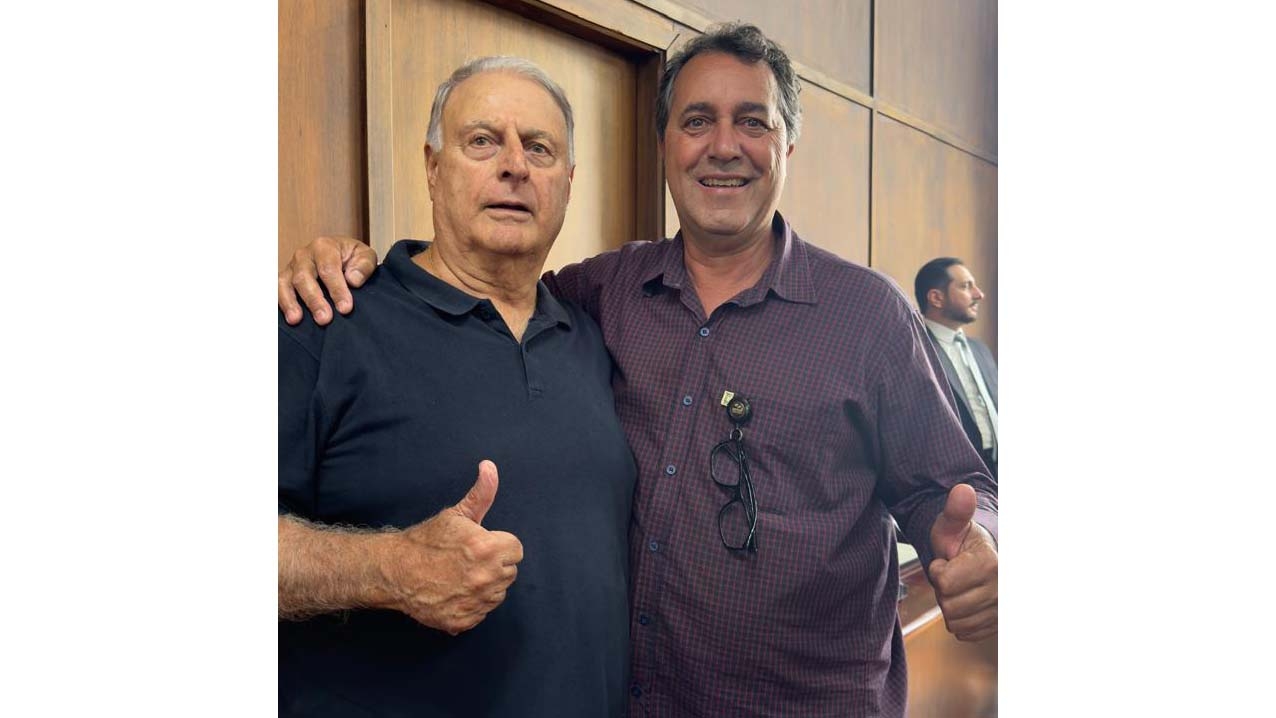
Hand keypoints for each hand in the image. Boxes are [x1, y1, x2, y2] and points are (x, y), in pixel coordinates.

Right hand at [279, 235, 378, 325]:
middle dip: (314, 300)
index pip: (328, 269)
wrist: (340, 256)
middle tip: (325, 319)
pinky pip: (277, 291)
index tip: (345, 308)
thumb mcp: (366, 256)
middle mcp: (303, 255)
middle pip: (304, 277)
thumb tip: (352, 280)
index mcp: (324, 246)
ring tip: (296, 320)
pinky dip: (280, 303)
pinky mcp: (284, 280)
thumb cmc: (353, 259)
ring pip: (285, 284)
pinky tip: (286, 318)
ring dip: (290, 303)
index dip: (336, 289)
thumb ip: (363, 266)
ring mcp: (291, 268)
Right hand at [383, 460, 523, 634]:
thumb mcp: (457, 514)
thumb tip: (490, 467)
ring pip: (498, 594)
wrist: (395, 570)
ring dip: (485, 587)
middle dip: (493, 565)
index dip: (499, 545)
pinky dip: (472, 606)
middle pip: (509, 572)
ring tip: (461, 576)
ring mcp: (474, 602)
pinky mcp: (463, 621)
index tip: (482, 545)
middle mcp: (485, 577)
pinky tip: (455, 592)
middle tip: (468, 560)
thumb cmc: (427, 541)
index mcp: (487, 548)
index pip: (516, 550)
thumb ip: (482, 493)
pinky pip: (482, 613)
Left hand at [928, 483, 997, 641]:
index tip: (947, 561)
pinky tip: (965, 601)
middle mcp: (1001, 590)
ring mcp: (1001, 610)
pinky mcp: (996, 626)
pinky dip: (959, 620)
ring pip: (956, 622)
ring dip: (950, 606)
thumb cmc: (962, 541)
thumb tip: (962, 491)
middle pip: (949, 605)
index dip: (939, 572)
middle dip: (943, 590)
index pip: (945, 583)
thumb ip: (956, 510)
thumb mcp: (952, 524)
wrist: (979, 558)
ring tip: (959, 587)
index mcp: (991, 564)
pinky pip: (964, 633)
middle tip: (953, 575)